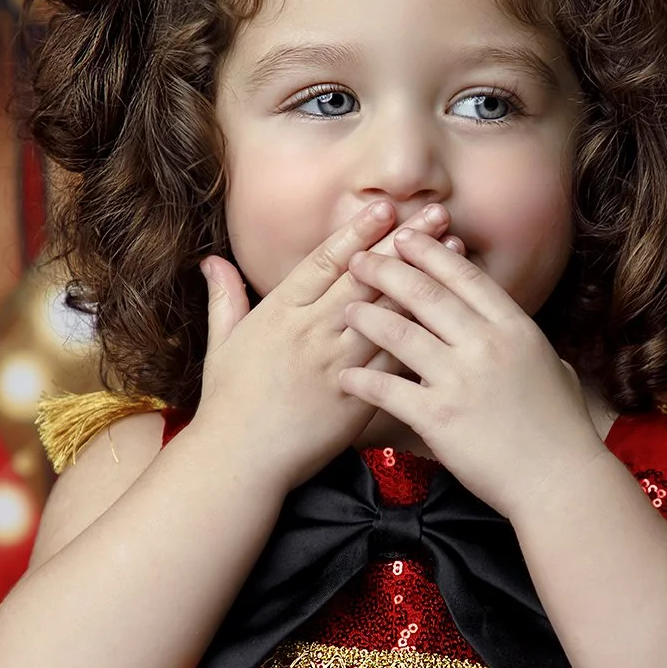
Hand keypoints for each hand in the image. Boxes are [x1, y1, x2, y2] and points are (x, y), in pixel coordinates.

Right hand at [193, 203, 462, 490]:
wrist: (238, 461)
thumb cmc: (227, 404)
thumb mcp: (220, 344)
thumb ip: (224, 299)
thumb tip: (212, 261)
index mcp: (279, 312)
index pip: (325, 261)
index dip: (358, 231)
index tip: (386, 207)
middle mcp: (311, 330)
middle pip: (367, 277)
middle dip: (405, 243)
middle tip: (437, 214)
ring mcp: (336, 363)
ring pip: (389, 312)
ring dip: (425, 280)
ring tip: (454, 253)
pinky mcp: (356, 397)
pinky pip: (395, 360)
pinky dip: (424, 333)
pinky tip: (451, 316)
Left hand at [341, 229, 601, 517]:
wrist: (558, 481)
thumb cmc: (561, 431)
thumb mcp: (554, 369)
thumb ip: (528, 344)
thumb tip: (517, 331)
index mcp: (514, 328)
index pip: (465, 278)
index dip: (431, 253)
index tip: (405, 237)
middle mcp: (485, 346)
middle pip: (426, 294)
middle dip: (387, 271)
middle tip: (360, 259)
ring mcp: (460, 380)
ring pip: (400, 334)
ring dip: (367, 316)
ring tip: (345, 308)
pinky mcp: (438, 418)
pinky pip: (388, 390)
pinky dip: (361, 381)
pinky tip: (344, 375)